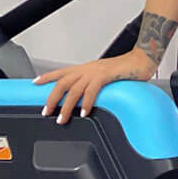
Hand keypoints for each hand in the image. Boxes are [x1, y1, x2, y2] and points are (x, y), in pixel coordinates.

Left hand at [34, 48, 156, 124]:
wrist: (143, 59)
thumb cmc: (128, 69)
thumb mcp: (106, 76)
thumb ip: (96, 85)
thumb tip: (89, 97)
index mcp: (87, 68)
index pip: (62, 72)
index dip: (48, 77)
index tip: (35, 83)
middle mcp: (88, 68)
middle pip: (63, 82)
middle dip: (52, 98)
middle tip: (46, 111)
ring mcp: (96, 71)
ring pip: (74, 89)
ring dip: (66, 106)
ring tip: (62, 119)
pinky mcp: (106, 75)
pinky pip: (91, 90)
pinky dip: (86, 102)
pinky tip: (84, 112)